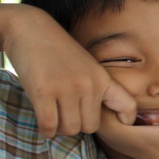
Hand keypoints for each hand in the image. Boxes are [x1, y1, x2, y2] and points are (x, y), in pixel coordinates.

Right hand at [5, 8, 135, 137]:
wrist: (30, 28)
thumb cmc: (57, 52)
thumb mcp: (86, 66)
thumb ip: (94, 89)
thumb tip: (94, 122)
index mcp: (102, 79)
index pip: (128, 106)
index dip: (126, 119)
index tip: (119, 122)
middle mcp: (89, 85)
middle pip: (89, 127)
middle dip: (77, 125)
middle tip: (65, 116)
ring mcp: (67, 88)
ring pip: (69, 129)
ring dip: (59, 128)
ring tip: (53, 116)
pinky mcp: (44, 91)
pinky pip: (49, 126)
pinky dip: (45, 130)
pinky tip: (43, 122)